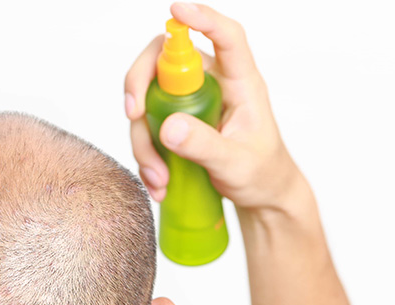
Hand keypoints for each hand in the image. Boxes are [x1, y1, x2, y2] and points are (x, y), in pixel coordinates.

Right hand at [125, 2, 302, 211]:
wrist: (259, 195)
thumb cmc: (260, 172)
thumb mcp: (236, 164)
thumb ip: (205, 146)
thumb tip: (169, 127)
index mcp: (240, 82)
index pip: (226, 37)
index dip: (203, 19)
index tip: (177, 9)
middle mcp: (210, 84)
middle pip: (164, 61)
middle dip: (139, 85)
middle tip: (134, 115)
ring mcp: (188, 102)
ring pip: (147, 101)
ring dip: (143, 141)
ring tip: (159, 179)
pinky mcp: (174, 121)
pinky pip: (147, 128)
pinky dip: (146, 156)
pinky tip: (159, 183)